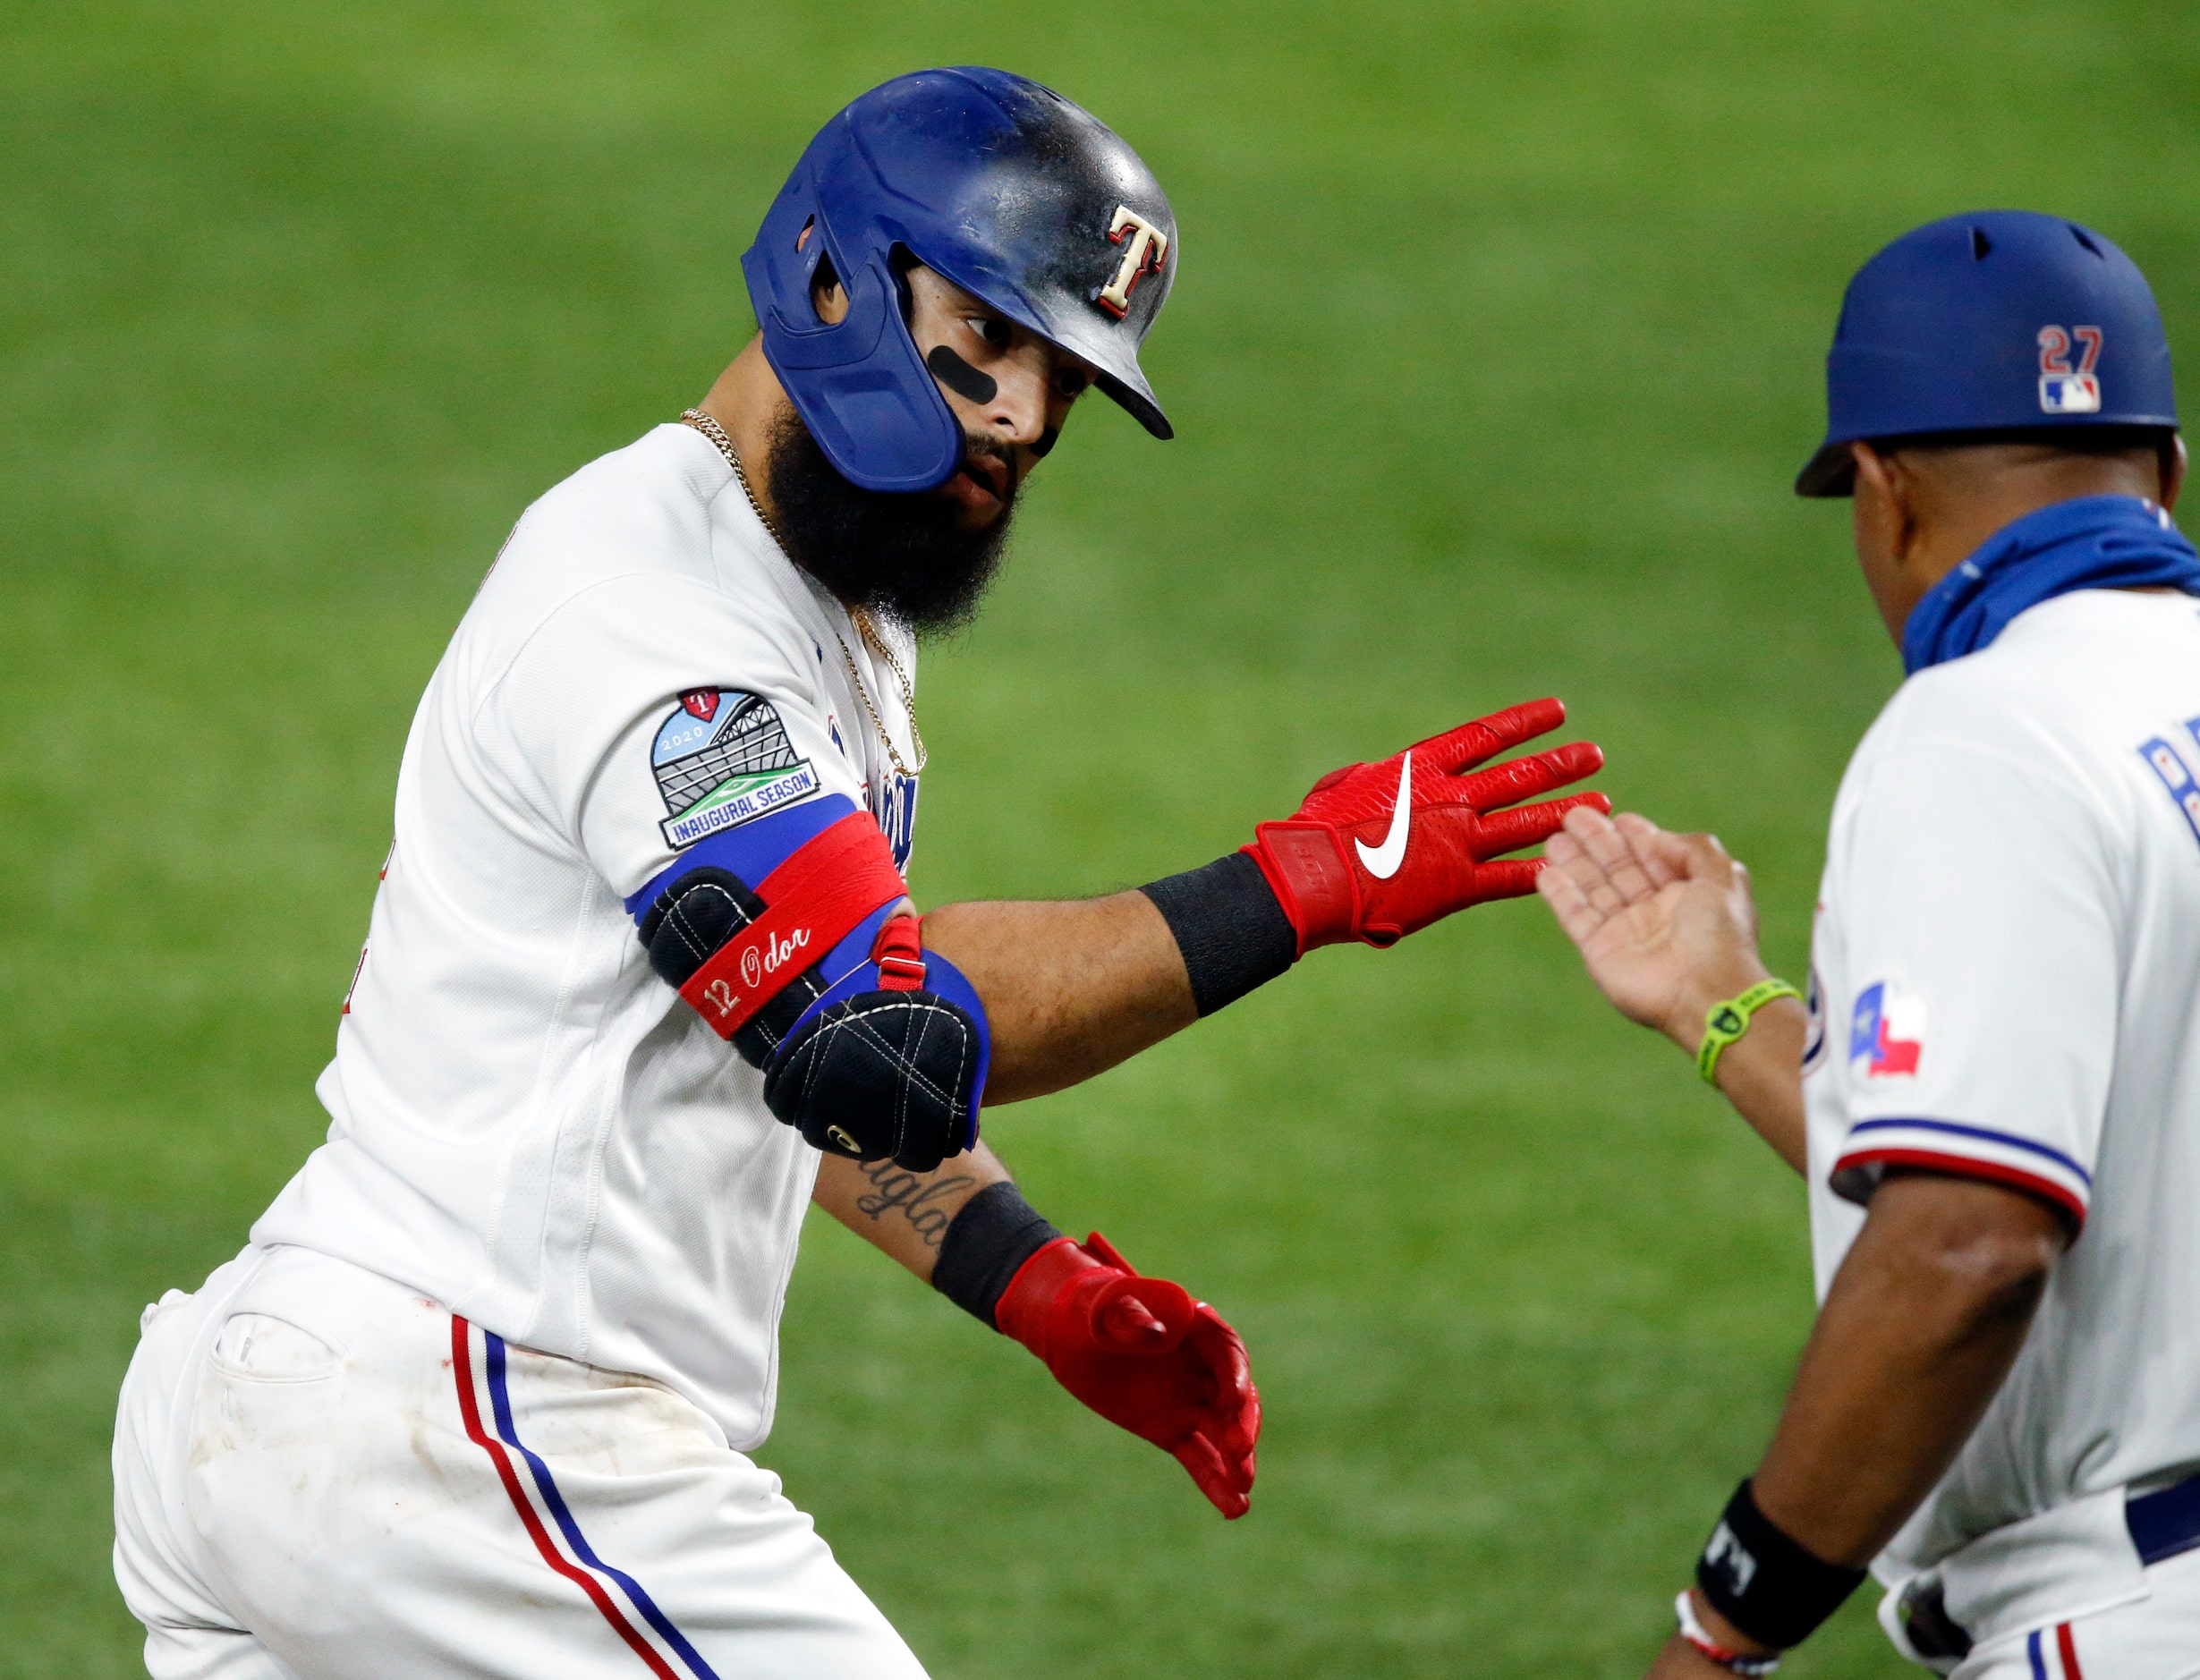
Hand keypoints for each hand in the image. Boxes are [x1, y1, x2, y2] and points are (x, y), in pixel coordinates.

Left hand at [994, 1231, 1259, 1517]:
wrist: (1070, 1332)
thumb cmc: (1092, 1308)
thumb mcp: (1106, 1307)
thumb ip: (1131, 1317)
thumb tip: (1156, 1335)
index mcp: (1197, 1329)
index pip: (1228, 1354)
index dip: (1235, 1377)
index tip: (1233, 1400)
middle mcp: (1203, 1368)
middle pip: (1235, 1399)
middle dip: (1241, 1425)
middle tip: (1239, 1451)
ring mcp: (1190, 1401)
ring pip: (1223, 1435)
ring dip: (1237, 1462)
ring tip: (1244, 1490)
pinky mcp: (1171, 1430)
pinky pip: (1199, 1459)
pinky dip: (1216, 1483)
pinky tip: (1234, 1508)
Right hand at [1245, 698, 1607, 951]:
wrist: (1311, 877)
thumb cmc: (1315, 831)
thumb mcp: (1343, 788)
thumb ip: (1375, 780)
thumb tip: (1375, 775)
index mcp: (1421, 768)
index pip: (1486, 736)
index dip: (1525, 723)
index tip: (1558, 712)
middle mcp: (1449, 799)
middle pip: (1520, 775)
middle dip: (1561, 765)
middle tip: (1595, 755)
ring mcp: (1458, 841)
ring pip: (1527, 823)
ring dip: (1567, 812)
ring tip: (1603, 805)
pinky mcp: (1456, 885)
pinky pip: (1510, 877)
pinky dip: (1539, 872)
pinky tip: (1569, 865)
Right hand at [1536, 807, 1770, 1050]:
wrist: (1705, 991)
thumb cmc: (1719, 934)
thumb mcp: (1722, 876)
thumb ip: (1694, 848)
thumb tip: (1657, 838)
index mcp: (1687, 895)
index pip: (1653, 858)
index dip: (1636, 837)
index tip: (1617, 816)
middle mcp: (1655, 912)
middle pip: (1618, 869)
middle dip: (1597, 842)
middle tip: (1572, 816)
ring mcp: (1625, 932)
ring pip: (1593, 889)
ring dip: (1574, 862)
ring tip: (1553, 838)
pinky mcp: (1600, 950)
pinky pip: (1576, 916)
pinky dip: (1560, 895)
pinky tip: (1546, 872)